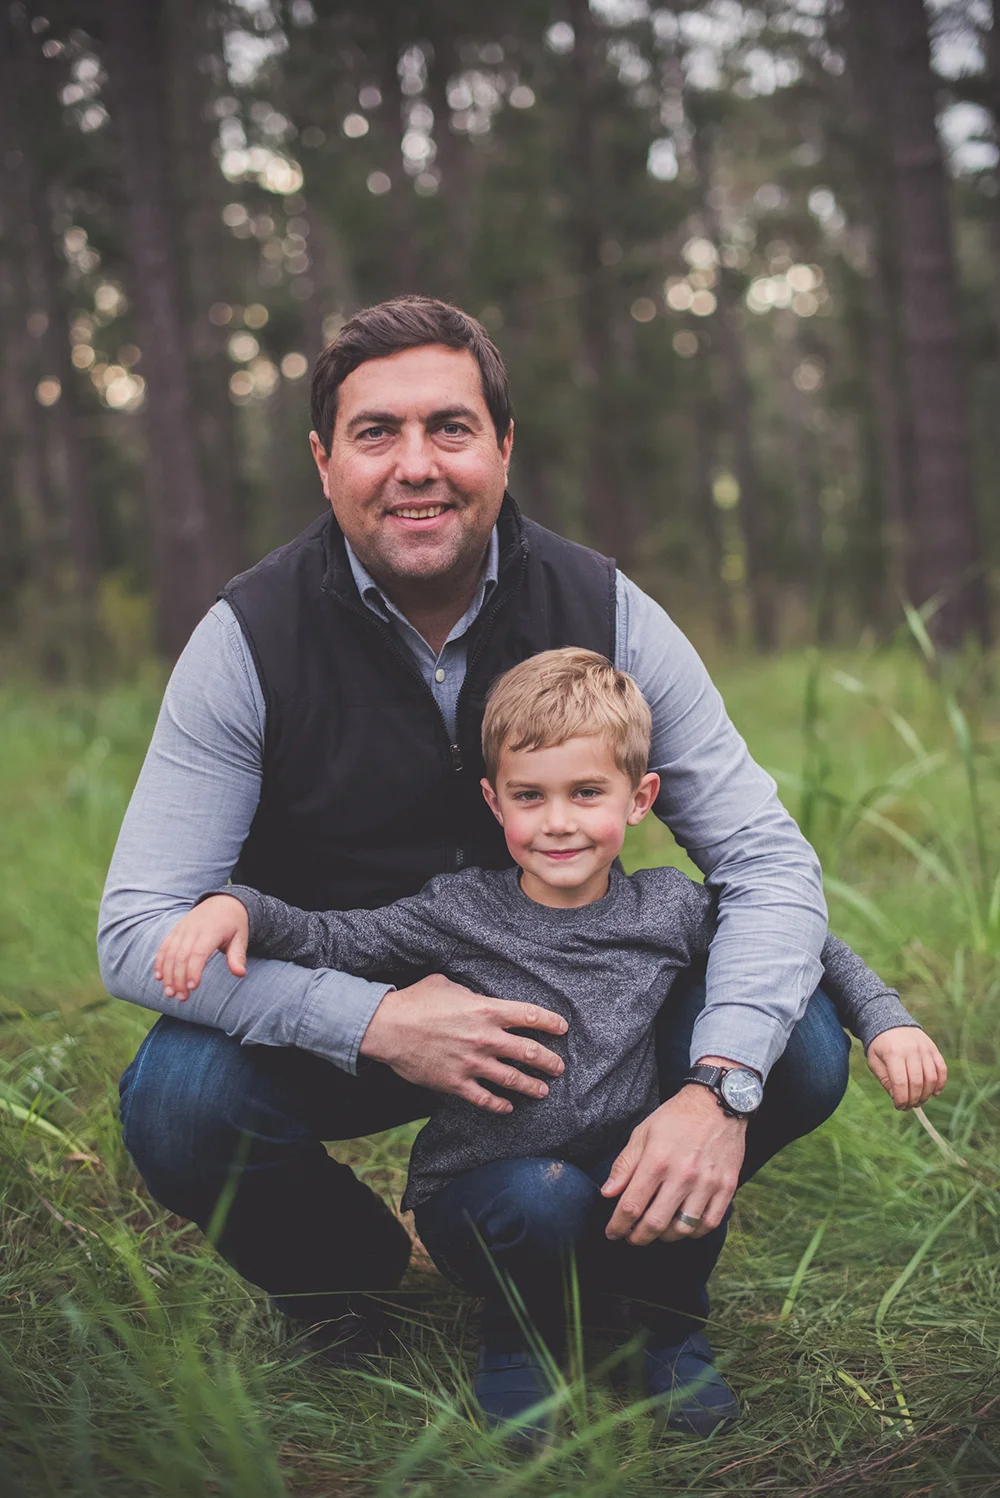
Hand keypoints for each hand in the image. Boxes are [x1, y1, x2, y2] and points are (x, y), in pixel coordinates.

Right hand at [154, 895, 248, 996]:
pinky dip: (160, 961)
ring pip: (169, 953)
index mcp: (211, 931)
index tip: (192, 988)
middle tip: (181, 998)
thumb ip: (238, 956)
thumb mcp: (241, 937)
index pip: (198, 953)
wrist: (223, 901)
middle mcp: (193, 929)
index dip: (193, 970)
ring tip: (169, 993)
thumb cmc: (234, 924)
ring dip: (167, 974)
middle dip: (179, 978)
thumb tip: (240, 974)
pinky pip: (164, 946)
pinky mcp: (176, 930)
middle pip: (181, 956)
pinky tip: (158, 977)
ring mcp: (182, 929)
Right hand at [359, 976, 567, 1113]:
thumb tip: (479, 997)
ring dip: (532, 1086)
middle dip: (550, 1061)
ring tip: (544, 1090)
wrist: (387, 1028)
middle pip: (529, 1052)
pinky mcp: (457, 1083)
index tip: (562, 1028)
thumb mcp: (447, 984)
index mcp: (486, 1010)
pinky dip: (500, 1105)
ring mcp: (472, 1063)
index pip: (530, 1016)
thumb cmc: (416, 1001)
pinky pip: (485, 1099)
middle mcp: (485, 1038)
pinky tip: (508, 1108)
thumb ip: (471, 993)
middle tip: (559, 1066)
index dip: (551, 1023)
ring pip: (513, 1079)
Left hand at [602, 1061, 747, 1245]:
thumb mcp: (643, 1133)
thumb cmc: (675, 1118)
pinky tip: (683, 1225)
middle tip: (631, 1237)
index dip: (618, 1226)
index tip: (613, 1232)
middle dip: (638, 1237)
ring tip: (657, 1230)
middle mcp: (683, 1175)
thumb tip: (608, 1194)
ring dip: (665, 1237)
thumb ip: (624, 1165)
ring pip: (683, 1229)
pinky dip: (694, 1232)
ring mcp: (707, 1183)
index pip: (631, 1206)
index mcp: (657, 1160)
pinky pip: (709, 1223)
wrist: (717, 1103)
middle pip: (656, 1224)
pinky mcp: (727, 1187)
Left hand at [866, 1027, 946, 1108]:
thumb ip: (885, 1079)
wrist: (890, 1023)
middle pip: (917, 1082)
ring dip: (926, 1094)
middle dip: (914, 1099)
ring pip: (931, 1078)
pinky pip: (942, 1069)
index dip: (901, 1099)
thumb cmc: (880, 1046)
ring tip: (919, 1101)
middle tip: (909, 1106)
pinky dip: (940, 1083)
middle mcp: (911, 1050)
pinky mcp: (933, 1049)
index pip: (900, 1082)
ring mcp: (924, 1049)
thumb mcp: (874, 1061)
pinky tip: (934, 1093)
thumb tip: (897, 1097)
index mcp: (893, 1053)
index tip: (899, 1106)